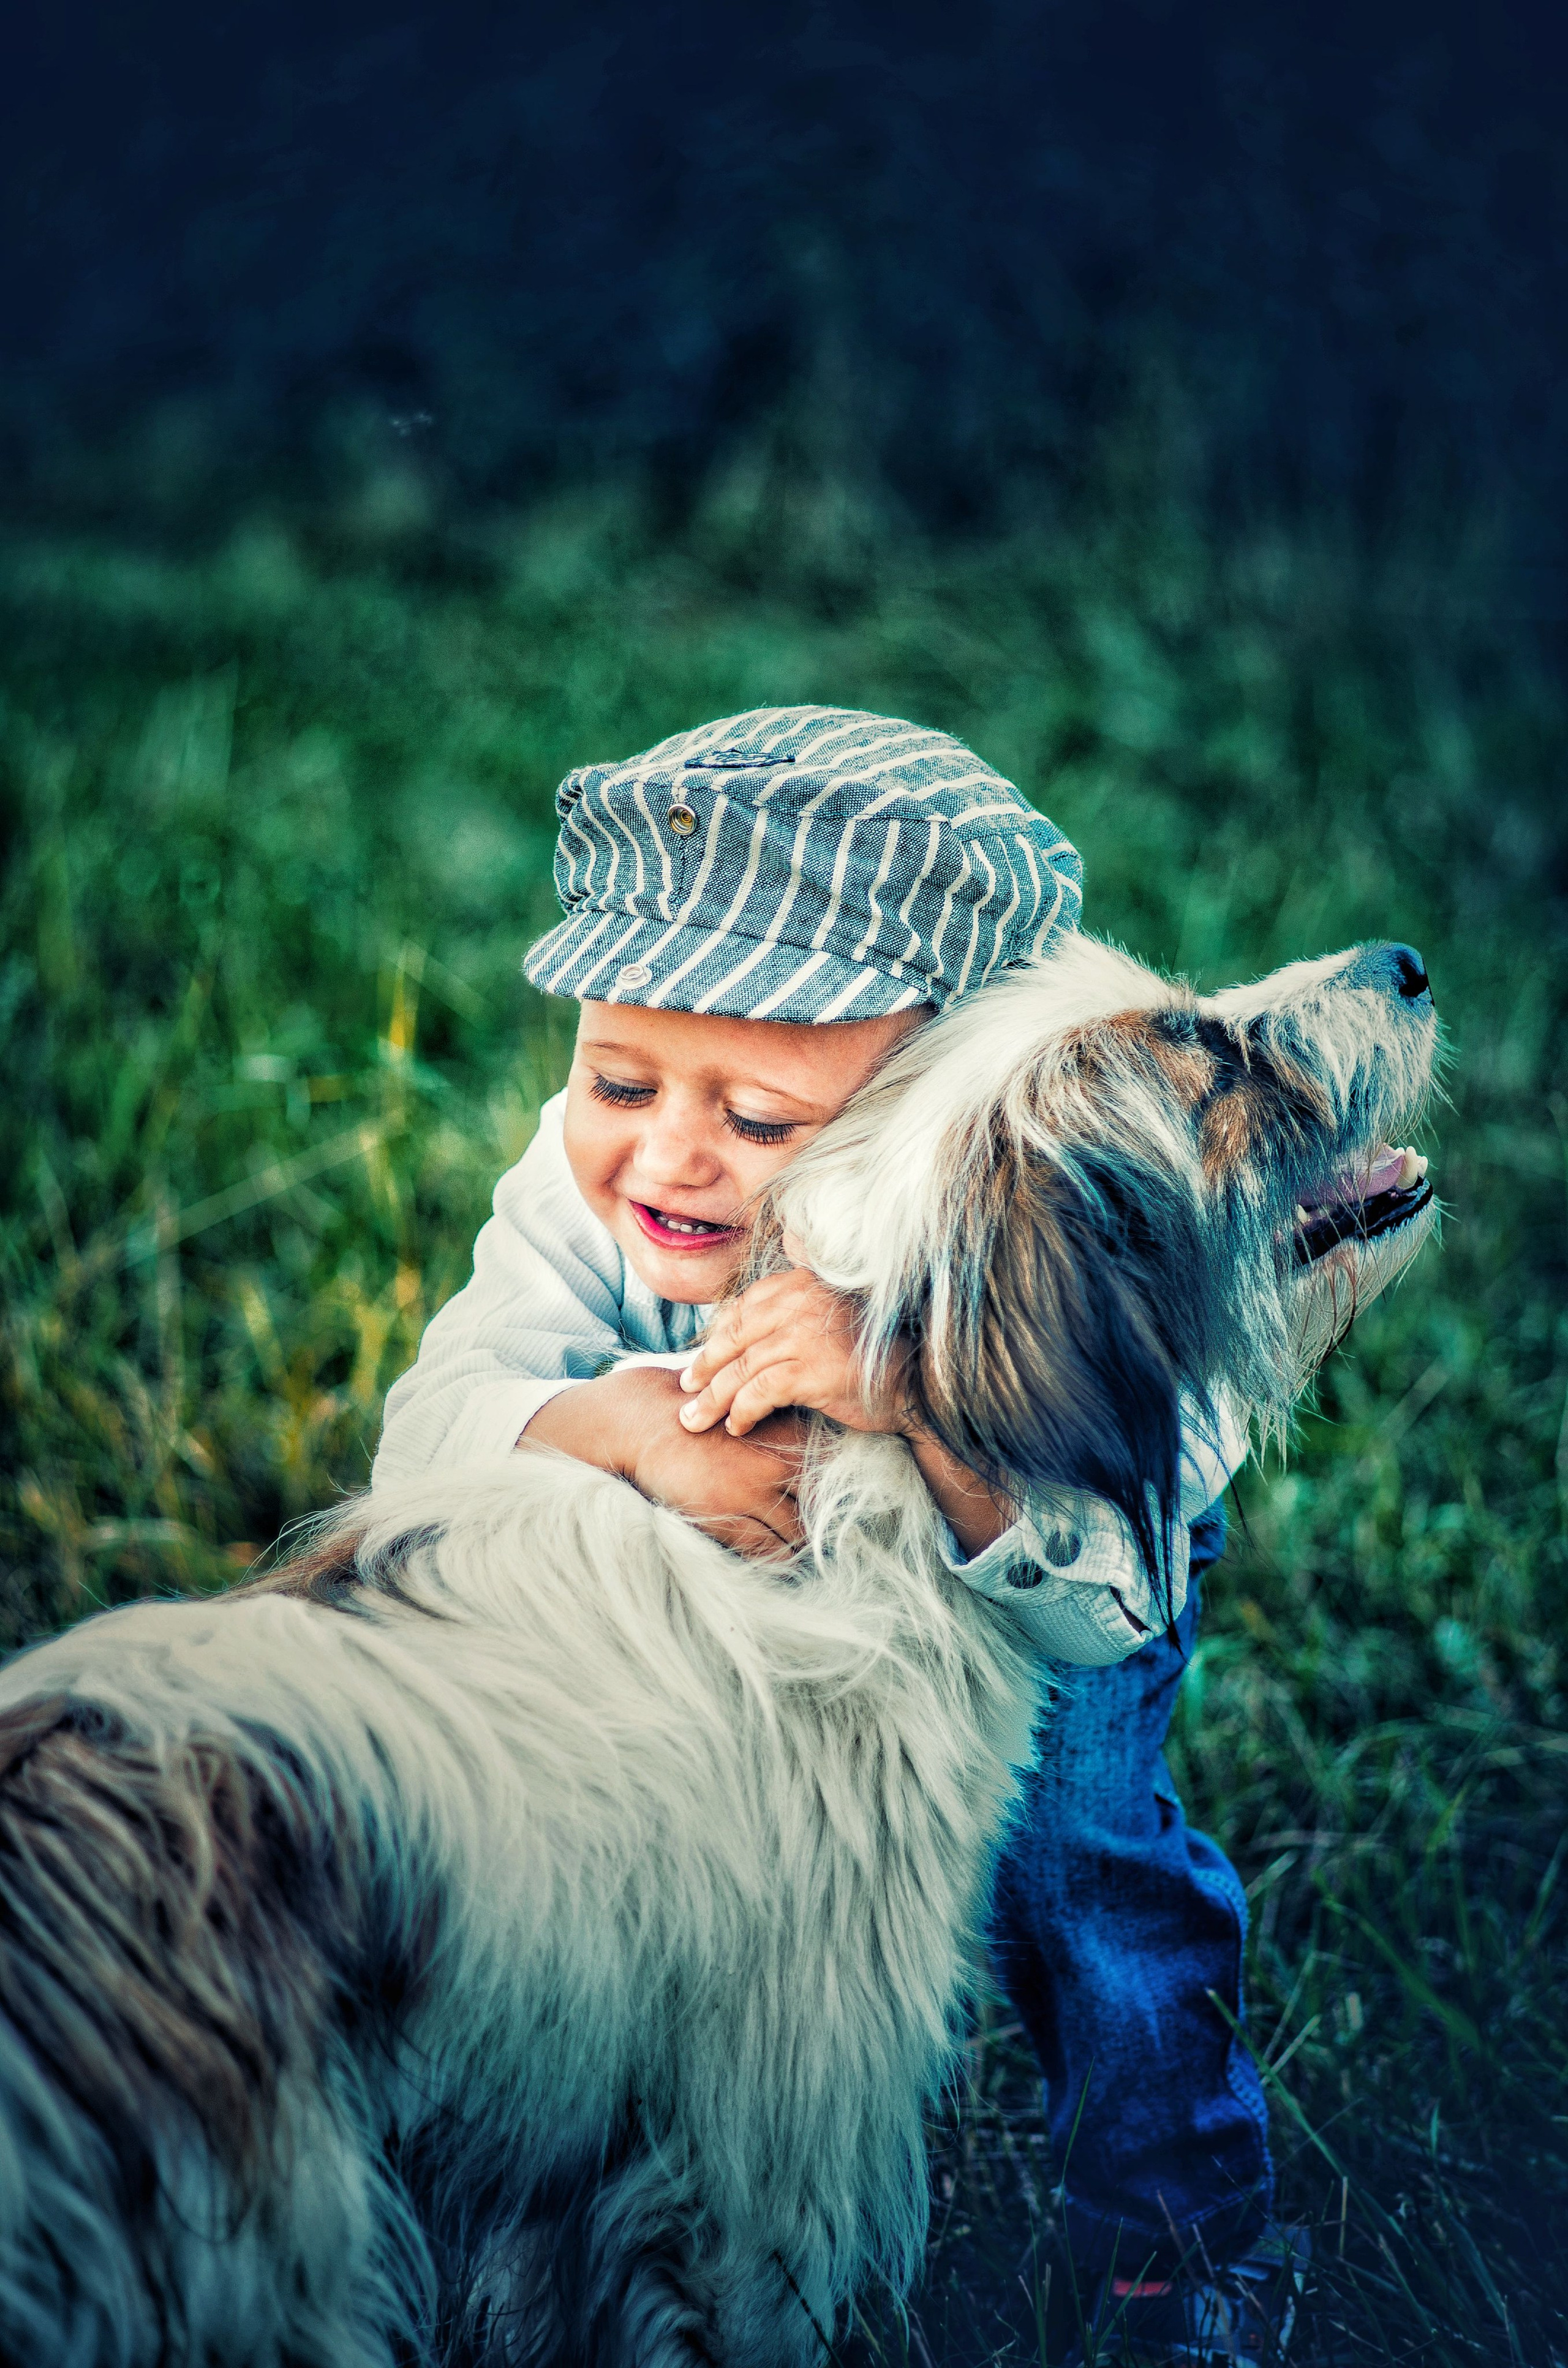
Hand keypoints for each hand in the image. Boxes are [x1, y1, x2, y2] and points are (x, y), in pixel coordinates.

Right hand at [521, 1366, 806, 1560]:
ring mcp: (752, 1493)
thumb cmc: (694, 1415)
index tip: (831, 1501)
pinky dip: (774, 1557)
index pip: (834, 1468)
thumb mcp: (745, 1408)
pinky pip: (767, 1551)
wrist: (642, 1422)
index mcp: (786, 1430)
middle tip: (820, 1532)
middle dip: (820, 1520)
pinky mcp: (726, 1518)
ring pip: (798, 1534)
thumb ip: (780, 1429)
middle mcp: (778, 1461)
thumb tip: (815, 1456)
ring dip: (798, 1543)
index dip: (836, 1488)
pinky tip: (772, 1555)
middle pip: (822, 1505)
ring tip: (797, 1549)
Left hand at [677, 1268, 913, 1438]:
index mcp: (803, 1284)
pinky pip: (760, 1393)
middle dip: (704, 1369)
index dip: (716, 1337)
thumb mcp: (829, 1323)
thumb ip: (793, 1319)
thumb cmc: (873, 1358)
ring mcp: (805, 1335)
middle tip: (686, 1393)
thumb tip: (744, 1336)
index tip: (700, 1362)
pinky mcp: (811, 1370)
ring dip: (713, 1399)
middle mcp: (801, 1302)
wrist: (916, 1386)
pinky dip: (742, 1412)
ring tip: (696, 1420)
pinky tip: (737, 1428)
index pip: (744, 1308)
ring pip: (741, 1369)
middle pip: (735, 1338)